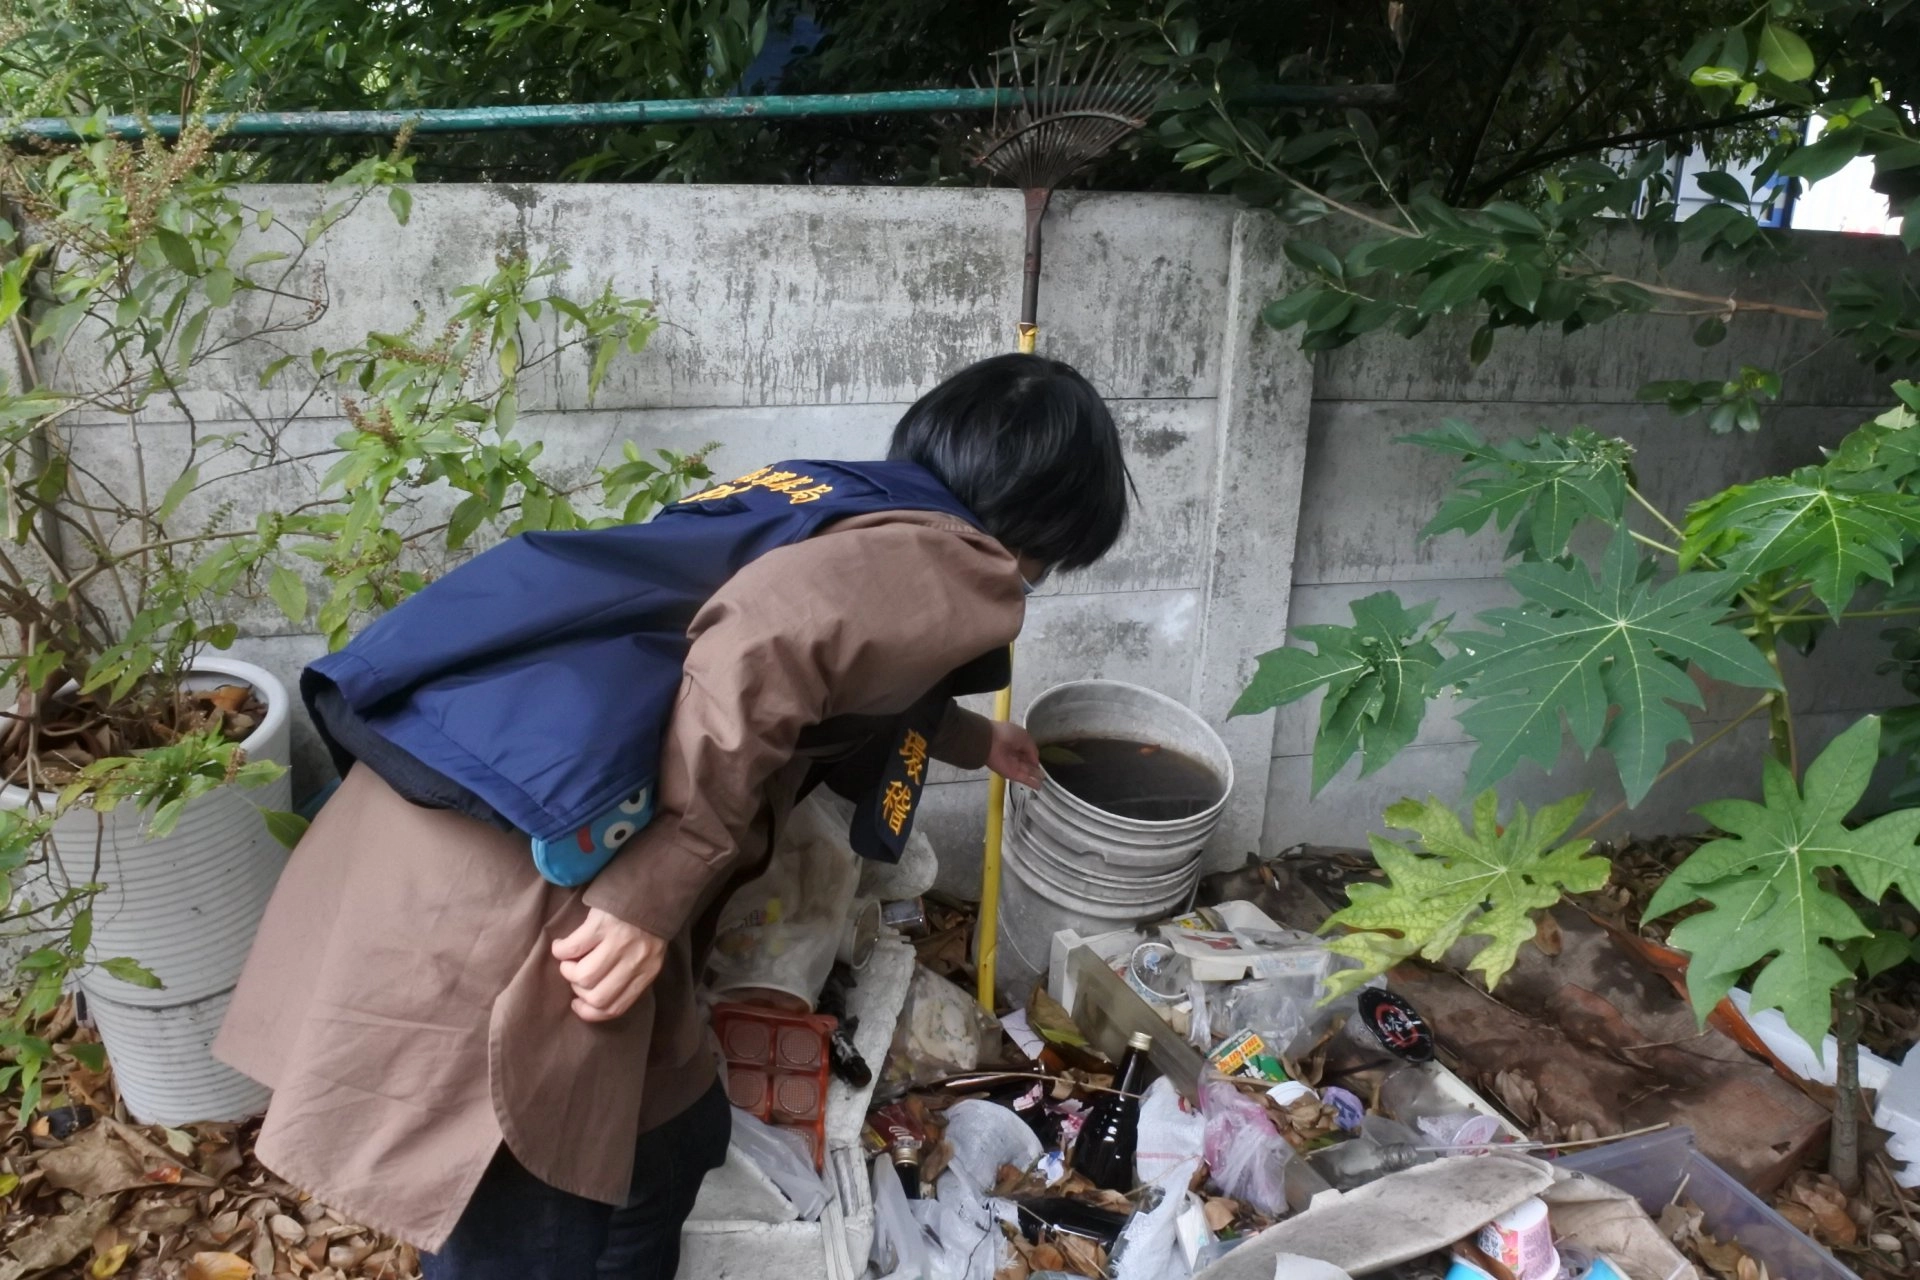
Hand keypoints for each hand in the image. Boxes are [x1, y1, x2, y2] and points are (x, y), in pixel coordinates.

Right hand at [552, 908, 666, 1023]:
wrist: (653, 886)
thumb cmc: (646, 922)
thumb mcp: (648, 953)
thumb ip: (630, 974)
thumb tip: (596, 993)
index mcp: (646, 972)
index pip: (616, 1007)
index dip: (591, 1013)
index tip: (578, 1003)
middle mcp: (634, 962)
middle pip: (598, 998)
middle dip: (579, 992)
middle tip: (575, 976)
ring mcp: (619, 943)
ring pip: (585, 977)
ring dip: (568, 971)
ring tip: (568, 960)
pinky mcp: (602, 924)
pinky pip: (572, 948)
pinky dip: (561, 950)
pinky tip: (561, 945)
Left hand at [987, 719, 1045, 788]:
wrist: (990, 742)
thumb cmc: (1007, 734)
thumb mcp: (1025, 737)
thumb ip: (1032, 750)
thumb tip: (1036, 761)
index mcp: (1016, 742)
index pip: (1027, 751)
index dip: (1034, 756)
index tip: (1040, 761)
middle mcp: (1013, 754)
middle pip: (1026, 762)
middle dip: (1034, 767)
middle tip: (1043, 773)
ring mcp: (1012, 765)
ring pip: (1025, 771)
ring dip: (1034, 775)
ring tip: (1043, 779)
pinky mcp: (1010, 774)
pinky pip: (1023, 778)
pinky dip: (1031, 782)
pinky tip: (1039, 786)